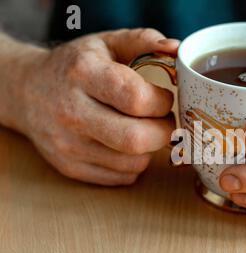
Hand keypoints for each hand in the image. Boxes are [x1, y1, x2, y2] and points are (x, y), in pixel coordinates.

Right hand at [12, 29, 178, 184]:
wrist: (28, 92)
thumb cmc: (76, 66)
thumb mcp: (106, 43)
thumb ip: (144, 41)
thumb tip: (176, 49)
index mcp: (83, 73)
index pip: (136, 99)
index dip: (162, 102)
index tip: (163, 98)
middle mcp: (71, 111)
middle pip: (136, 139)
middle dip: (164, 132)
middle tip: (163, 120)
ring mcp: (68, 145)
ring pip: (134, 162)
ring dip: (150, 149)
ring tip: (142, 129)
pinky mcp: (71, 168)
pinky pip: (122, 177)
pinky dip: (134, 163)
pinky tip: (124, 144)